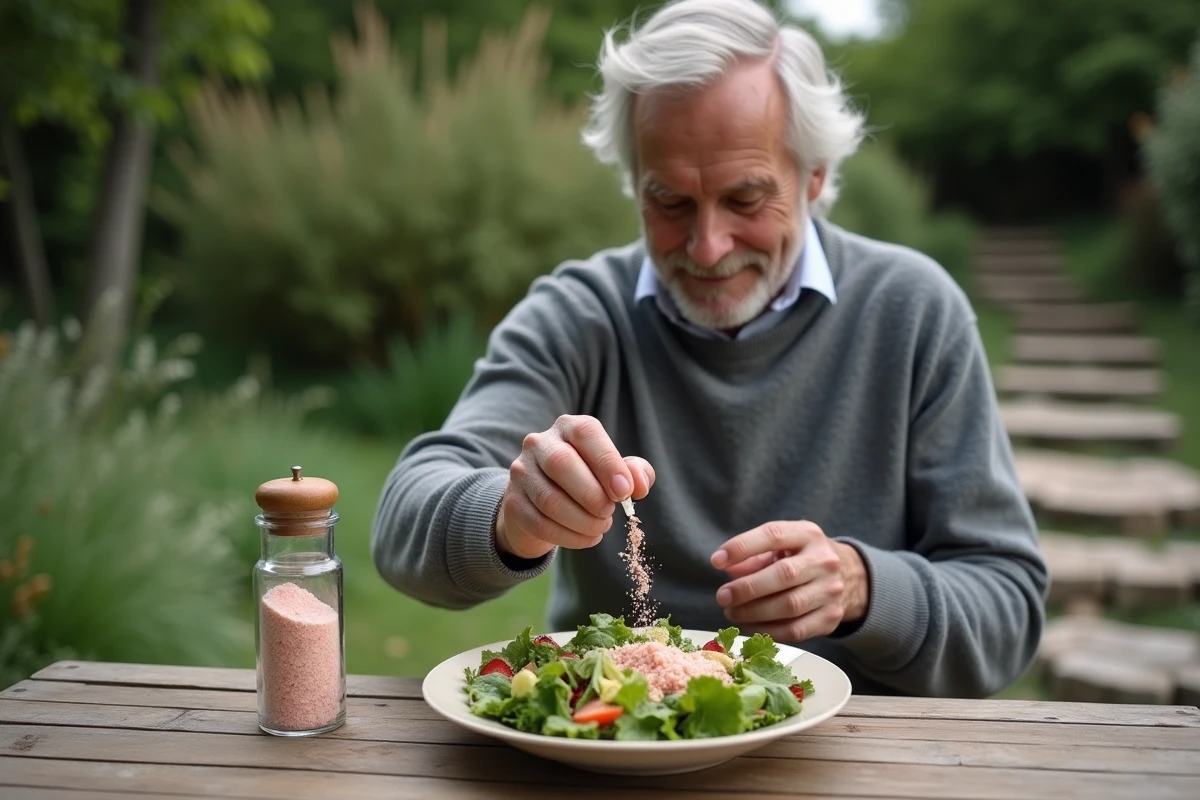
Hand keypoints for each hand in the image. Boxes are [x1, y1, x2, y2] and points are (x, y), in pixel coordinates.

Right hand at [495, 415, 654, 559]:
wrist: (543, 503)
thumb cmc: (587, 480)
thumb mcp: (614, 471)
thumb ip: (634, 472)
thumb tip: (639, 485)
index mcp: (568, 427)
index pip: (586, 433)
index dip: (607, 462)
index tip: (624, 492)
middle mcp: (539, 443)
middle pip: (562, 463)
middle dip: (592, 495)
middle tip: (609, 512)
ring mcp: (521, 472)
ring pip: (550, 499)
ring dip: (583, 521)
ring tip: (601, 526)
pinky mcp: (513, 503)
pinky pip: (541, 524)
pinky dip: (570, 537)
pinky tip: (587, 538)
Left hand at [710, 521, 868, 641]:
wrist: (848, 576)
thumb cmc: (800, 558)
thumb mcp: (781, 545)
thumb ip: (753, 554)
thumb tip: (726, 567)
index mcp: (808, 534)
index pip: (773, 535)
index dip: (742, 547)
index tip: (716, 561)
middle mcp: (824, 560)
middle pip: (783, 575)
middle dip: (747, 588)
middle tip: (722, 596)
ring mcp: (831, 590)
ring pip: (789, 606)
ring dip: (754, 613)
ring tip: (732, 612)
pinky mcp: (832, 617)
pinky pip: (796, 630)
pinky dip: (768, 631)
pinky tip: (750, 626)